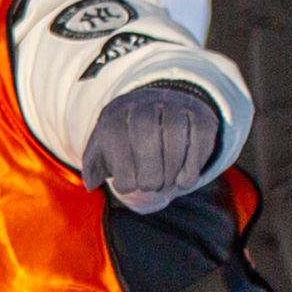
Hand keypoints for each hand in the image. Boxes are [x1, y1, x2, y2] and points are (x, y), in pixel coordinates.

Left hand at [78, 83, 220, 213]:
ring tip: (165, 185)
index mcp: (116, 113)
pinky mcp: (200, 117)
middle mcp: (145, 104)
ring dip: (171, 171)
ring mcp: (175, 107)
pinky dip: (191, 167)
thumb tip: (91, 183)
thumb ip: (93, 167)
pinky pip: (199, 141)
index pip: (117, 138)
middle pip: (147, 136)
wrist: (161, 109)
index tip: (127, 186)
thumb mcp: (104, 149)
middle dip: (149, 171)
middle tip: (150, 187)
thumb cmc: (126, 139)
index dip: (124, 170)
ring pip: (175, 138)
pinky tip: (183, 181)